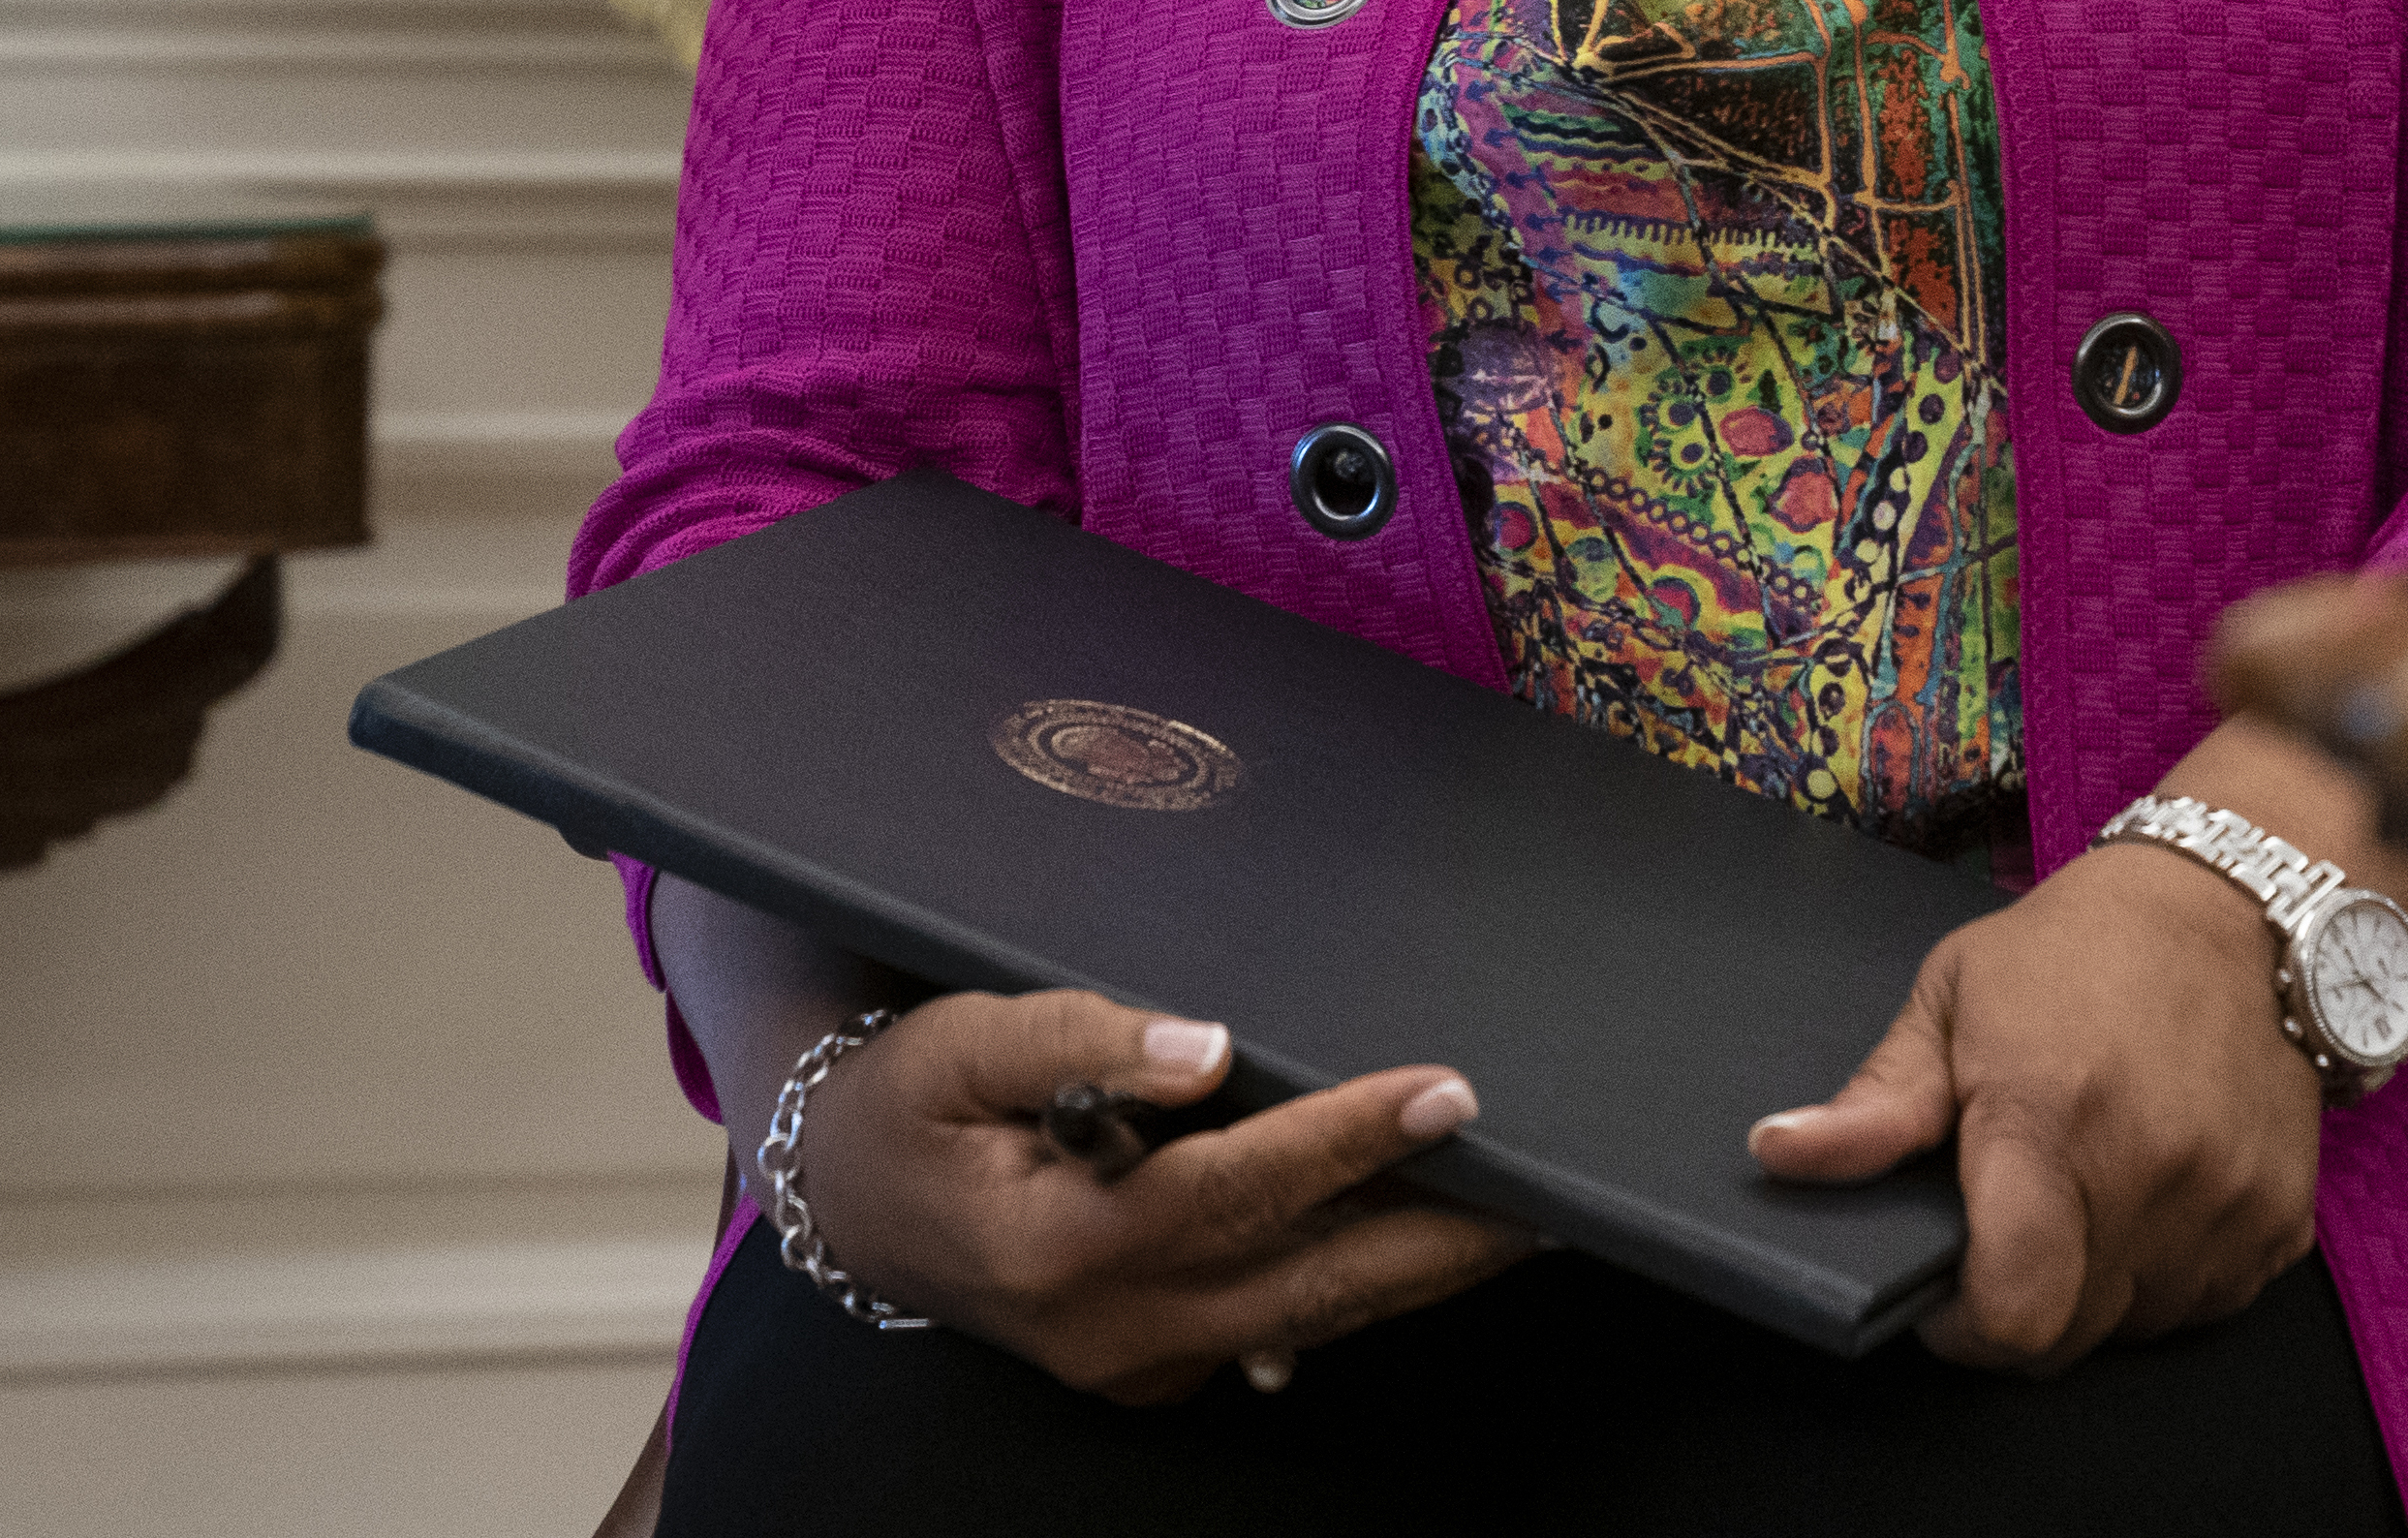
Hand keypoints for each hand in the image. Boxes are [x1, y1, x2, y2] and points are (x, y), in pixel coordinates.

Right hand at [777, 988, 1530, 1402]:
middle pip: (1313, 1281)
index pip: (1241, 1186)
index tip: (1450, 1089)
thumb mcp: (963, 1043)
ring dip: (1423, 1267)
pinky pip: (1281, 1327)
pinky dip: (1360, 1285)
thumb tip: (1208, 1045)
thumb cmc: (909, 1105)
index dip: (1352, 1136)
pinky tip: (1434, 1241)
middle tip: (1560, 1192)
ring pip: (1313, 1316)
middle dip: (1443, 1236)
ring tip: (1531, 1216)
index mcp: (1065, 1242)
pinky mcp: (1157, 1367)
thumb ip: (1083, 1040)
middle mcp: (1115, 1325)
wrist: (847, 1203)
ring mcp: (1140, 1362)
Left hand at [1744, 842, 2319, 1370]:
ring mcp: (2226, 1203)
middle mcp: (2149, 1173)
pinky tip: (2150, 1192)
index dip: (1961, 1331)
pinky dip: (2167, 1273)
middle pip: (2065, 1336)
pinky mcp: (2280, 1221)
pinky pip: (2204, 1302)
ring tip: (2082, 1191)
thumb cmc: (2079, 948)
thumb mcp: (1954, 999)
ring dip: (2095, 1289)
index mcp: (2050, 1118)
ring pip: (2134, 1327)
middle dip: (2018, 1303)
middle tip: (2007, 1221)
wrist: (2235, 909)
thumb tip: (1776, 1154)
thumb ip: (1876, 1102)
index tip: (1940, 1295)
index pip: (2012, 1310)